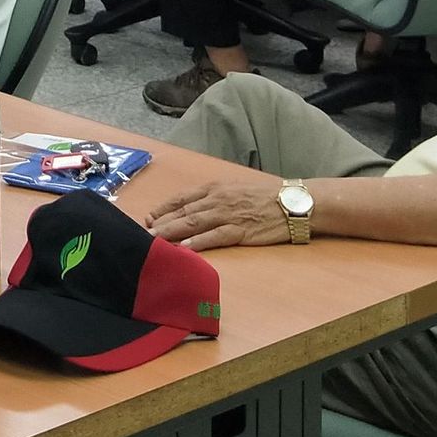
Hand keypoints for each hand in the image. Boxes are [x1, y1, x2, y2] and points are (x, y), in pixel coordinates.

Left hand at [147, 180, 289, 250]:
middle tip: (143, 233)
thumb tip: (190, 208)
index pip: (182, 198)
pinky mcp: (241, 230)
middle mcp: (218, 200)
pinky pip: (216, 236)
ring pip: (194, 224)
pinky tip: (185, 248)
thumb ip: (212, 199)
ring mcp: (229, 215)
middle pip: (183, 212)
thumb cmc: (263, 197)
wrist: (292, 202)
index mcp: (215, 189)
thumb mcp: (234, 190)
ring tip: (155, 240)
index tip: (148, 218)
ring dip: (172, 232)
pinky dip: (199, 242)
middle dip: (161, 223)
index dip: (163, 208)